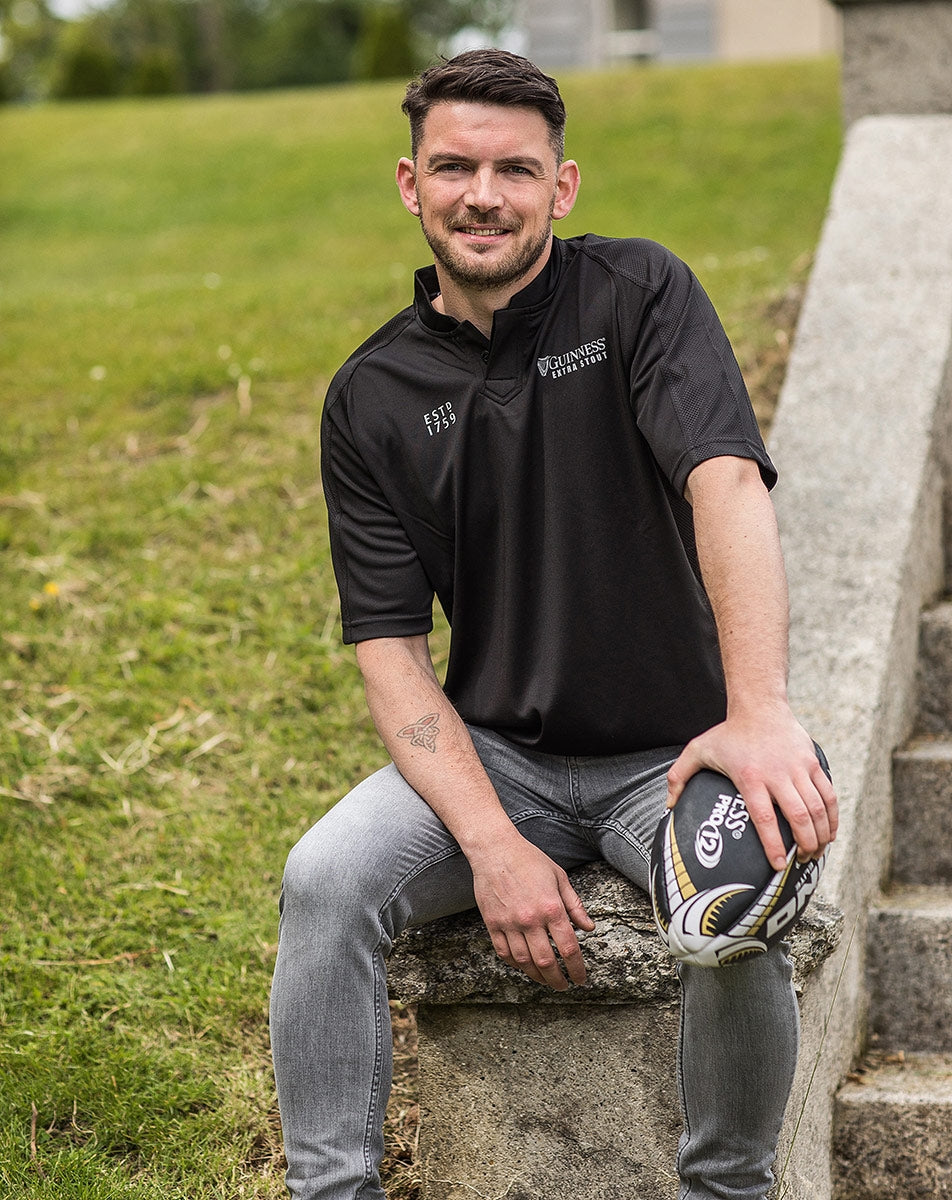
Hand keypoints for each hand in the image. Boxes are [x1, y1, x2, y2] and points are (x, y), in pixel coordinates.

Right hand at [470, 836, 594, 990]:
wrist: (495, 850)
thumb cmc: (529, 860)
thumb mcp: (559, 878)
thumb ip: (575, 905)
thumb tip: (589, 928)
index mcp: (551, 908)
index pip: (569, 948)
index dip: (577, 969)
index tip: (581, 979)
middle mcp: (531, 919)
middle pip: (547, 962)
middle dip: (558, 980)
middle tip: (564, 986)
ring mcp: (509, 923)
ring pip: (524, 962)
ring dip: (537, 977)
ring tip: (546, 980)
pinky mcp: (492, 924)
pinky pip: (504, 953)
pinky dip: (515, 964)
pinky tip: (524, 966)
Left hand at [665, 705, 837, 871]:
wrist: (760, 706)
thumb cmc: (728, 732)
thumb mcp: (698, 750)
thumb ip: (679, 777)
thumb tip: (669, 806)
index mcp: (750, 776)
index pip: (764, 817)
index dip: (773, 844)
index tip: (777, 865)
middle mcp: (777, 774)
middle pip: (799, 816)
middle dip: (804, 845)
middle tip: (801, 862)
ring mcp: (799, 768)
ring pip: (818, 808)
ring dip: (820, 835)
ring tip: (815, 853)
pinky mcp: (813, 763)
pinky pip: (829, 795)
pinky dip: (832, 817)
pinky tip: (829, 834)